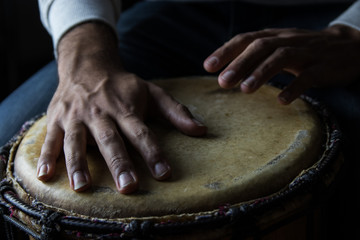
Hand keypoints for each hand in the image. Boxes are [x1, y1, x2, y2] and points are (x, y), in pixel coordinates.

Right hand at [36, 22, 206, 193]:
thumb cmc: (123, 85)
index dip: (153, 153)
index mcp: (126, 108)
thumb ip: (175, 111)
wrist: (87, 65)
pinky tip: (46, 175)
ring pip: (77, 141)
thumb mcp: (152, 92)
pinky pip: (51, 139)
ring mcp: (77, 117)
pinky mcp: (58, 119)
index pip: (142, 133)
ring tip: (83, 187)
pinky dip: (47, 156)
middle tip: (128, 187)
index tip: (164, 173)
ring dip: (78, 164)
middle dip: (119, 163)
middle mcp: (101, 113)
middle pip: (111, 140)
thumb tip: (201, 130)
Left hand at [204, 25, 359, 103]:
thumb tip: (226, 70)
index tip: (207, 66)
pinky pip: (309, 76)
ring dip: (261, 73)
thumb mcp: (279, 47)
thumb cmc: (304, 50)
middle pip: (261, 46)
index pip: (246, 39)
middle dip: (239, 64)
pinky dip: (294, 88)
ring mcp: (306, 53)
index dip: (226, 51)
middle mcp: (288, 40)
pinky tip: (281, 100)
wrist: (349, 46)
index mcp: (275, 36)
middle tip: (222, 82)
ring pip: (282, 57)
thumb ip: (255, 56)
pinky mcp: (323, 67)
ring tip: (245, 90)